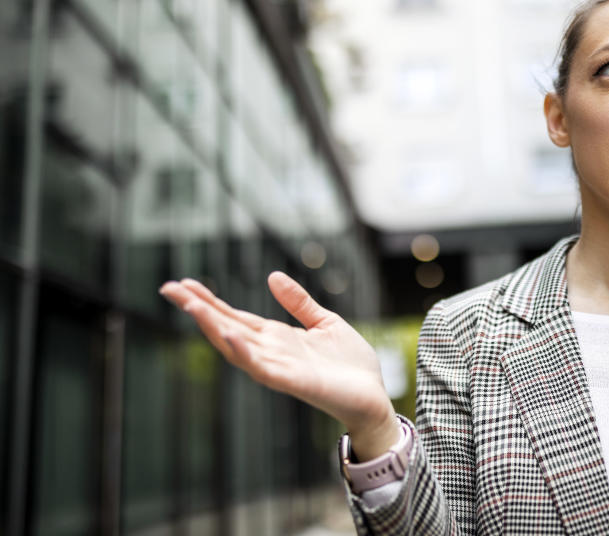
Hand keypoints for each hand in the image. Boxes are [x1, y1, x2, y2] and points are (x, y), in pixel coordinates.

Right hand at [159, 273, 398, 460]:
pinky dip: (244, 353)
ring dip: (213, 328)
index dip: (209, 301)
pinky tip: (229, 335)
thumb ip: (299, 302)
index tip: (183, 284)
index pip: (235, 316)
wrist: (375, 396)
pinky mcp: (294, 381)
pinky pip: (262, 368)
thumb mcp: (325, 322)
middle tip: (168, 288)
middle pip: (227, 328)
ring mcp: (279, 367)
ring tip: (191, 306)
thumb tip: (272, 277)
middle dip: (198, 309)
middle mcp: (271, 352)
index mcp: (277, 337)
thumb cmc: (351, 364)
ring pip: (238, 347)